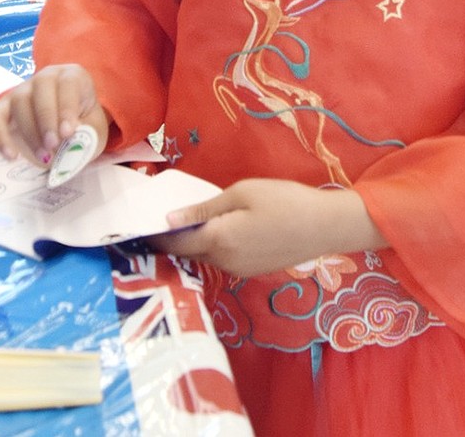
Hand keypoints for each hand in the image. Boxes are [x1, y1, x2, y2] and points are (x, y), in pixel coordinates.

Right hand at [0, 64, 109, 167]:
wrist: (68, 129)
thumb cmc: (85, 125)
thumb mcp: (95, 129)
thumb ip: (87, 133)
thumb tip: (70, 141)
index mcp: (73, 76)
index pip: (68, 83)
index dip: (67, 107)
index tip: (68, 133)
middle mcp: (46, 77)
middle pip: (40, 89)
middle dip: (46, 119)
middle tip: (53, 145)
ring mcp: (23, 90)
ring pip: (19, 101)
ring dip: (30, 132)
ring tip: (43, 156)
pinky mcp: (5, 106)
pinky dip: (0, 137)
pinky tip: (11, 156)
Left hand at [152, 181, 384, 278]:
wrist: (325, 226)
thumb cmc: (284, 201)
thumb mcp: (241, 193)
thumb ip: (205, 208)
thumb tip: (170, 219)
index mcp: (218, 240)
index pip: (176, 242)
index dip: (156, 235)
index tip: (138, 226)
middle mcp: (225, 262)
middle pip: (188, 253)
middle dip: (171, 240)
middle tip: (158, 220)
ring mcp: (240, 270)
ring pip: (206, 257)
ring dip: (193, 243)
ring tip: (184, 221)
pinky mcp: (253, 270)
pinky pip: (223, 259)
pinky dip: (212, 246)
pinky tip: (214, 229)